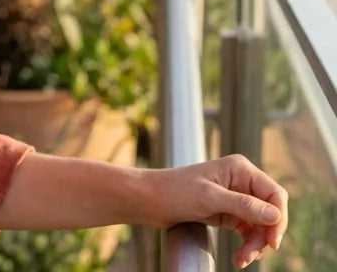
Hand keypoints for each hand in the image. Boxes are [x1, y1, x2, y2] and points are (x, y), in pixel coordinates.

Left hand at [149, 155, 287, 268]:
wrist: (149, 200)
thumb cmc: (175, 191)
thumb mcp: (210, 198)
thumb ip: (243, 205)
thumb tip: (275, 215)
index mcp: (239, 169)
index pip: (274, 194)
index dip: (279, 218)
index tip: (273, 242)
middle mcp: (240, 181)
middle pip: (270, 212)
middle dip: (265, 235)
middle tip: (252, 254)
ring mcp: (234, 197)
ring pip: (260, 225)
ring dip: (255, 244)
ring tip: (242, 259)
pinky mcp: (227, 212)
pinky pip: (247, 231)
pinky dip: (247, 245)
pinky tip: (240, 258)